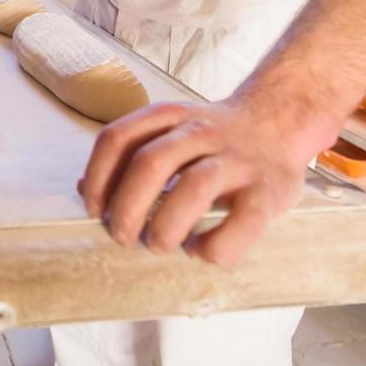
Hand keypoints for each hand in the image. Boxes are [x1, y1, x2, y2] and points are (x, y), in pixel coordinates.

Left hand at [78, 90, 328, 264]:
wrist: (278, 121)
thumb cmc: (214, 140)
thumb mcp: (169, 133)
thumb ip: (130, 155)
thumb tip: (87, 190)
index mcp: (171, 115)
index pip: (118, 138)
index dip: (99, 178)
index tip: (95, 210)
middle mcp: (202, 131)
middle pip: (151, 163)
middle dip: (127, 207)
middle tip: (122, 236)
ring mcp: (237, 160)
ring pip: (195, 187)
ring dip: (166, 225)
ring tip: (158, 244)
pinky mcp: (268, 191)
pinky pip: (241, 223)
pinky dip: (213, 245)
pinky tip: (199, 250)